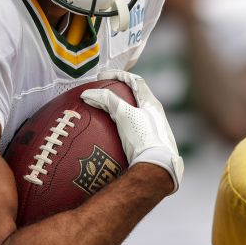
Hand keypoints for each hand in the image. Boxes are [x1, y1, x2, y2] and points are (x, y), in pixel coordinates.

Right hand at [80, 70, 183, 191]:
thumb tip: (86, 94)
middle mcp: (157, 116)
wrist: (158, 169)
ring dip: (121, 113)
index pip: (136, 81)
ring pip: (136, 117)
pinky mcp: (152, 148)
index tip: (102, 76)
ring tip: (105, 117)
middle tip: (103, 95)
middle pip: (137, 98)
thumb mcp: (124, 115)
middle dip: (120, 94)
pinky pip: (135, 134)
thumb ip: (107, 101)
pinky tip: (111, 141)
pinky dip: (122, 132)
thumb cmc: (143, 138)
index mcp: (153, 104)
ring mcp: (155, 133)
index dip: (118, 75)